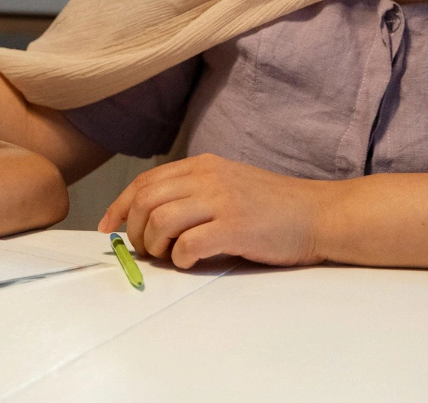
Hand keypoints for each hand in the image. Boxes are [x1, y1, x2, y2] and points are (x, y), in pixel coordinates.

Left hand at [97, 153, 330, 269]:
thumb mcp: (229, 183)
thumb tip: (151, 217)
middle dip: (136, 230)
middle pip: (146, 200)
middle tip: (147, 250)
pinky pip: (188, 244)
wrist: (319, 213)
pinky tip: (191, 261)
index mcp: (202, 165)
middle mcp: (208, 177)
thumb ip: (194, 192)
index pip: (145, 181)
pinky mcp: (235, 227)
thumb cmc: (274, 206)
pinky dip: (180, 258)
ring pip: (160, 220)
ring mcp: (222, 201)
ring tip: (169, 256)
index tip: (109, 227)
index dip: (120, 205)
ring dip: (155, 245)